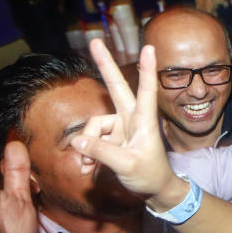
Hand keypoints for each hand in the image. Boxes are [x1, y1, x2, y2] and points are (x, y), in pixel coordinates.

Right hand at [72, 41, 178, 198]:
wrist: (154, 190)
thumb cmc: (150, 175)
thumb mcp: (126, 166)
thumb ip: (102, 153)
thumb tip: (77, 141)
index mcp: (144, 121)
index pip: (146, 91)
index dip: (147, 69)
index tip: (150, 47)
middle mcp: (131, 118)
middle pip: (116, 87)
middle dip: (105, 65)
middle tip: (94, 41)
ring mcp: (120, 127)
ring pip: (94, 126)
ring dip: (87, 146)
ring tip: (87, 166)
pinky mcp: (111, 137)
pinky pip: (91, 140)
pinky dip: (87, 154)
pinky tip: (87, 169)